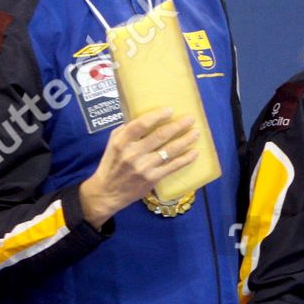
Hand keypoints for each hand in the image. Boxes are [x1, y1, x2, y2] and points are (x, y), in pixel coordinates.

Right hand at [78, 109, 199, 225]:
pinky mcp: (152, 178)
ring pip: (170, 150)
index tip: (170, 110)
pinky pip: (173, 166)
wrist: (107, 193)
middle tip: (190, 119)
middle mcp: (132, 154)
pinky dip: (186, 158)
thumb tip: (145, 117)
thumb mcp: (113, 144)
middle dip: (178, 125)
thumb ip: (126, 130)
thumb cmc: (111, 165)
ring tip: (196, 132)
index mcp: (121, 142)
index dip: (157, 116)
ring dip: (186, 140)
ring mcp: (144, 167)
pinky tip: (195, 152)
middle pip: (160, 136)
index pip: (140, 125)